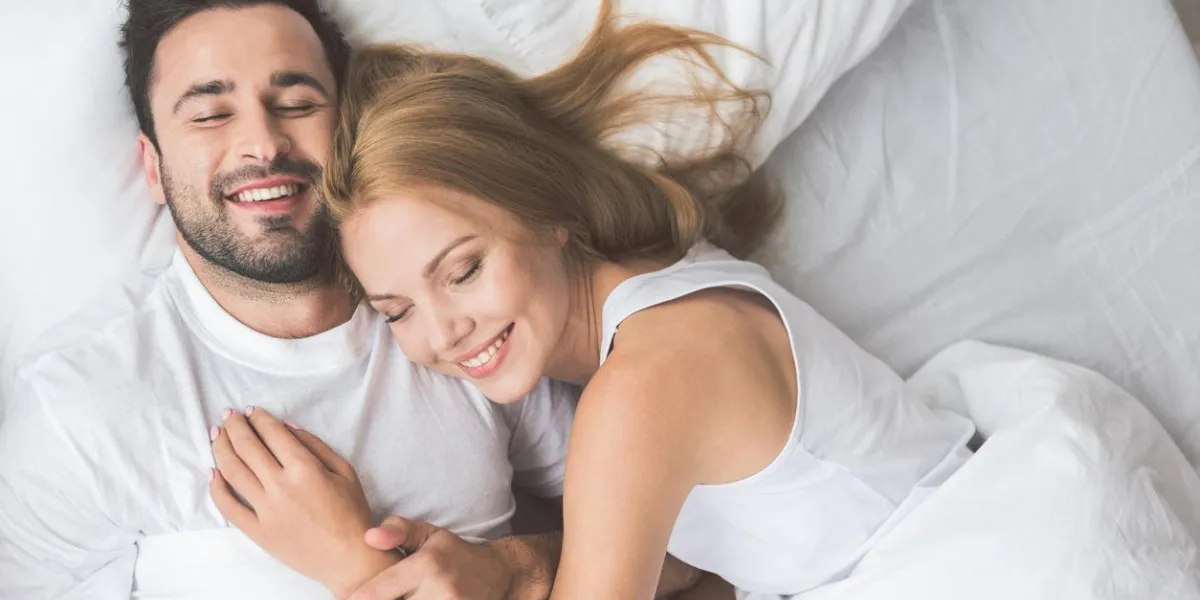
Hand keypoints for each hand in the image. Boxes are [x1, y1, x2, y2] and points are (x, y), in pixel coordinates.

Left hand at [209, 407, 398, 598]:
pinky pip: (229, 507)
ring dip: (221, 448)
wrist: (349, 558)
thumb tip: (288, 426)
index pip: (272, 434)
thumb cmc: (352, 514)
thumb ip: (316, 445)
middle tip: (228, 414)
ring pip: (232, 472)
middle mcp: (281, 486)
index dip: (259, 418)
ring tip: (216, 434)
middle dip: (235, 426)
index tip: (251, 410)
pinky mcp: (258, 531)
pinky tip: (212, 472)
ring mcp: (266, 510)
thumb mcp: (345, 472)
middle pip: (248, 448)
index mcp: (305, 469)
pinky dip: (216, 488)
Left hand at [349, 516, 547, 599]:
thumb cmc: (454, 554)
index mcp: (426, 565)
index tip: (349, 597)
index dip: (358, 598)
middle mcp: (439, 590)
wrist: (499, 575)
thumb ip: (398, 530)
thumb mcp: (429, 534)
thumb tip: (369, 537)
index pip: (378, 592)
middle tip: (379, 594)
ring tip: (404, 594)